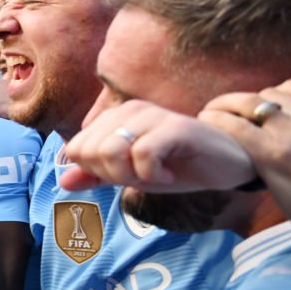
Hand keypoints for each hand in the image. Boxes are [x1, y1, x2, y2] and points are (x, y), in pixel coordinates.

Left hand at [59, 100, 254, 192]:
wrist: (228, 165)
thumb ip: (96, 175)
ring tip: (157, 172)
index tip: (126, 174)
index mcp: (114, 116)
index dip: (97, 172)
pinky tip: (170, 172)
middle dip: (113, 175)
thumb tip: (62, 180)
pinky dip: (153, 174)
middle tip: (143, 175)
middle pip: (89, 152)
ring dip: (132, 176)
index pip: (76, 149)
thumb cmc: (178, 166)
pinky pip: (142, 154)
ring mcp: (152, 115)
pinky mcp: (174, 126)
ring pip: (111, 151)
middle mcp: (129, 109)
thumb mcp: (131, 174)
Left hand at [202, 77, 290, 248]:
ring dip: (227, 105)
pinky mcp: (274, 155)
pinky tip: (207, 119)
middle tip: (236, 116)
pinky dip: (216, 119)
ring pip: (250, 104)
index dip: (274, 98)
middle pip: (269, 95)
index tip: (262, 111)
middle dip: (251, 105)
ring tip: (213, 111)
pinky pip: (236, 127)